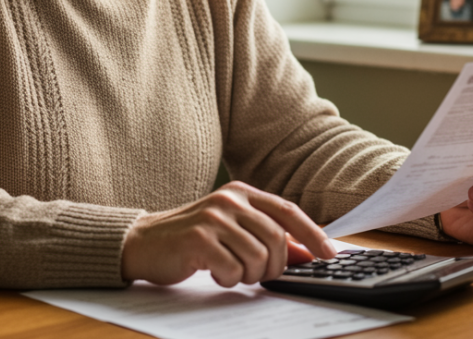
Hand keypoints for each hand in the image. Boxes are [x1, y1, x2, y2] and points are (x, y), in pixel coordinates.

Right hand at [121, 181, 335, 287]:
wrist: (143, 242)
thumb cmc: (192, 238)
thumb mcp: (232, 230)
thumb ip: (266, 236)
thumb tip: (306, 253)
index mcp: (242, 193)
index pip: (288, 212)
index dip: (312, 234)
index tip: (329, 254)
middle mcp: (230, 200)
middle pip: (276, 239)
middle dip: (274, 266)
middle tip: (258, 274)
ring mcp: (213, 218)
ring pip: (257, 257)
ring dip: (248, 274)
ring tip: (230, 270)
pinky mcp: (199, 240)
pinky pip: (232, 269)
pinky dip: (228, 279)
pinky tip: (214, 272)